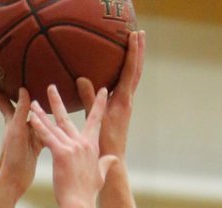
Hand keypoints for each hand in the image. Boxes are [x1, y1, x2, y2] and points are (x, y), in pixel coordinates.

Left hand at [0, 68, 41, 195]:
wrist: (14, 181)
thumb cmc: (11, 157)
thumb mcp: (16, 132)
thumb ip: (21, 112)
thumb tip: (24, 89)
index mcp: (10, 118)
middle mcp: (18, 122)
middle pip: (14, 99)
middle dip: (12, 84)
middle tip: (13, 66)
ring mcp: (28, 132)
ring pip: (33, 112)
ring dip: (37, 100)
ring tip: (43, 85)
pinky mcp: (37, 143)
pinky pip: (45, 127)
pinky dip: (50, 120)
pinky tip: (58, 115)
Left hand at [28, 86, 116, 206]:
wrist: (79, 203)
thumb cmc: (88, 193)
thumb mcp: (100, 176)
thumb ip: (106, 164)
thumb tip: (114, 159)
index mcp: (91, 147)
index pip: (95, 121)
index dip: (98, 105)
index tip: (102, 91)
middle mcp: (82, 143)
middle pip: (67, 118)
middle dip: (58, 101)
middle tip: (51, 87)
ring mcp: (71, 147)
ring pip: (54, 125)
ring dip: (42, 112)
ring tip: (33, 101)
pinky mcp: (61, 154)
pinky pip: (47, 137)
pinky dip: (39, 126)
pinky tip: (32, 117)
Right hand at [76, 30, 144, 159]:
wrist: (113, 160)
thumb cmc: (105, 145)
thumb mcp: (95, 121)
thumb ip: (89, 99)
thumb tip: (82, 78)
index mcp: (123, 101)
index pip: (130, 71)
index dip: (132, 52)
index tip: (133, 35)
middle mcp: (128, 101)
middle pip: (136, 71)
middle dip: (138, 51)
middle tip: (139, 33)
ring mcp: (126, 105)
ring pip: (133, 78)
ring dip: (134, 60)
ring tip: (134, 45)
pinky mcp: (121, 110)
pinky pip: (125, 86)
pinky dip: (126, 73)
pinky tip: (119, 70)